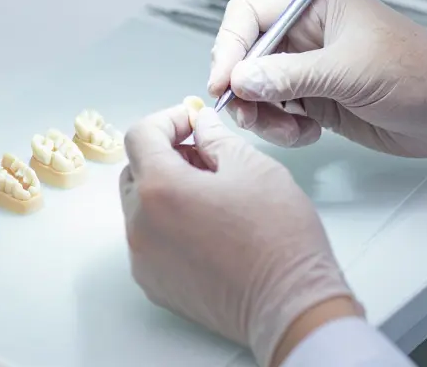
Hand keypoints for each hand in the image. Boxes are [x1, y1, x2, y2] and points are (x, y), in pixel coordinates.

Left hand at [120, 103, 357, 365]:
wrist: (290, 305)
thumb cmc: (278, 237)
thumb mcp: (253, 167)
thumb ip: (216, 138)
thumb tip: (200, 125)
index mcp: (160, 189)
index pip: (140, 136)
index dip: (167, 120)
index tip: (191, 122)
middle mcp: (140, 225)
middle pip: (136, 171)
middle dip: (165, 155)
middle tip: (206, 156)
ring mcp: (143, 259)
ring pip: (141, 208)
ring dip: (166, 191)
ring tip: (212, 195)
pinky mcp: (154, 285)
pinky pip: (149, 241)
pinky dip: (168, 225)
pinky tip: (207, 228)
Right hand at [208, 0, 426, 161]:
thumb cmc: (421, 72)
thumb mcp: (351, 70)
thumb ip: (292, 75)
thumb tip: (242, 79)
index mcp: (315, 6)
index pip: (249, 14)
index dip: (229, 46)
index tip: (225, 81)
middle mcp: (307, 35)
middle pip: (246, 56)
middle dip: (244, 88)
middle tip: (252, 115)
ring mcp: (311, 70)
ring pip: (258, 90)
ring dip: (262, 115)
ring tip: (289, 129)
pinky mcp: (319, 101)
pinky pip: (278, 114)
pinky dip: (282, 129)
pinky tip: (308, 133)